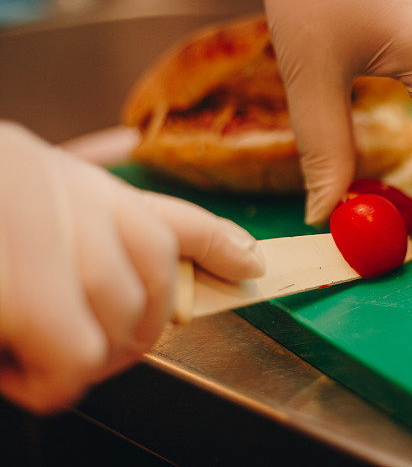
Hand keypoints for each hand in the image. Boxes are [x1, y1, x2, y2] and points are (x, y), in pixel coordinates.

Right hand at [0, 123, 263, 413]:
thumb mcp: (24, 188)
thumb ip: (75, 189)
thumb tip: (130, 167)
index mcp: (65, 181)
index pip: (167, 213)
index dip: (217, 242)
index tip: (253, 264)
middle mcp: (66, 197)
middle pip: (154, 275)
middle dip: (140, 326)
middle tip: (95, 351)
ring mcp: (47, 240)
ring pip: (123, 317)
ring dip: (93, 354)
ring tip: (38, 360)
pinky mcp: (24, 294)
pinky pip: (77, 355)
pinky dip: (57, 379)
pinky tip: (25, 375)